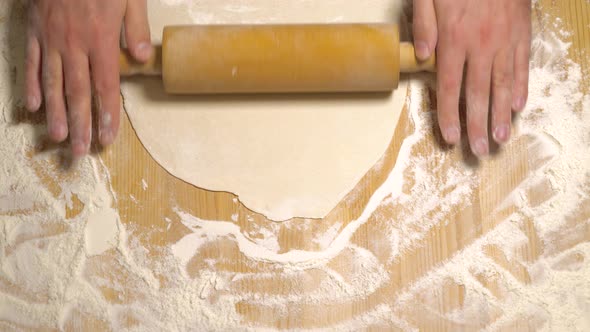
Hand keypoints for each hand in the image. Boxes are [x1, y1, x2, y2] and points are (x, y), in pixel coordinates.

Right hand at [25, 0, 151, 156]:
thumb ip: (135, 28)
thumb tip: (141, 60)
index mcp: (101, 39)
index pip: (105, 87)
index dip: (106, 116)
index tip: (106, 139)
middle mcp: (74, 44)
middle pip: (78, 93)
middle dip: (79, 125)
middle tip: (78, 152)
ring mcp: (51, 38)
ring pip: (53, 83)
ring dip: (55, 113)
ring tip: (57, 138)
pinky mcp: (34, 29)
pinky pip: (31, 61)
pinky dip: (31, 85)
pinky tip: (32, 106)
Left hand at [413, 0, 530, 155]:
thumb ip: (424, 26)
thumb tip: (421, 58)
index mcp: (454, 39)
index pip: (448, 87)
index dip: (449, 116)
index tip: (451, 138)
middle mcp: (480, 46)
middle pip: (477, 93)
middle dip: (477, 125)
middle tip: (478, 151)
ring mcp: (504, 40)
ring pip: (503, 84)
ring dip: (501, 114)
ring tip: (500, 138)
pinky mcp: (522, 32)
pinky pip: (522, 65)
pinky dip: (520, 87)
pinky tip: (518, 106)